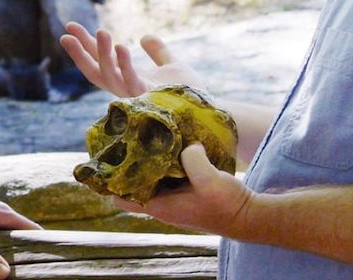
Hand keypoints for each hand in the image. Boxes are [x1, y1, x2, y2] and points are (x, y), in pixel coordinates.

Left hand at [0, 192, 40, 278]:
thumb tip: (5, 275)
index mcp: (2, 212)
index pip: (30, 228)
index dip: (43, 241)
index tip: (52, 256)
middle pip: (19, 233)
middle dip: (26, 249)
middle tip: (33, 268)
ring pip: (4, 235)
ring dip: (9, 249)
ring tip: (14, 268)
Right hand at [59, 22, 203, 96]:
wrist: (210, 111)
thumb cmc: (190, 93)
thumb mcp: (172, 65)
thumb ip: (158, 51)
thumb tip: (144, 36)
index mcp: (127, 81)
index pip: (99, 62)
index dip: (84, 46)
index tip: (70, 27)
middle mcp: (126, 91)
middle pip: (94, 73)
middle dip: (79, 54)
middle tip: (66, 32)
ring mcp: (135, 97)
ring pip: (108, 77)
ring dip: (101, 54)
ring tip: (101, 31)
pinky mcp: (148, 99)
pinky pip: (131, 81)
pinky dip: (124, 64)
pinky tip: (121, 45)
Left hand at [113, 144, 253, 237]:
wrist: (250, 216)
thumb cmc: (227, 204)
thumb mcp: (209, 179)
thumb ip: (192, 159)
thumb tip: (187, 144)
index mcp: (160, 206)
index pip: (122, 198)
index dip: (108, 183)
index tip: (101, 162)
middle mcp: (163, 204)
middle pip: (132, 185)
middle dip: (125, 166)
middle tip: (120, 141)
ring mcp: (174, 199)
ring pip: (149, 178)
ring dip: (144, 162)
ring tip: (139, 136)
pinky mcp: (186, 191)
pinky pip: (166, 174)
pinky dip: (162, 161)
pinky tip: (167, 143)